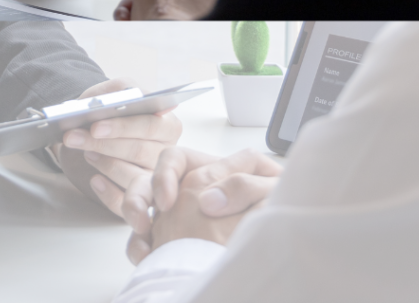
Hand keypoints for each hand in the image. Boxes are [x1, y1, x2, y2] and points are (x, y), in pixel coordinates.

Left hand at [54, 79, 182, 216]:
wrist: (88, 132)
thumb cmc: (104, 111)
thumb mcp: (110, 94)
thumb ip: (121, 89)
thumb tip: (136, 95)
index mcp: (167, 125)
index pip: (151, 125)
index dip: (122, 127)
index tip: (95, 127)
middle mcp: (166, 155)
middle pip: (140, 151)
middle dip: (104, 144)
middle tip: (73, 137)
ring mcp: (155, 180)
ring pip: (135, 179)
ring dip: (105, 165)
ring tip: (85, 153)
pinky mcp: (138, 200)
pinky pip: (125, 204)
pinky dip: (108, 193)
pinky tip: (94, 180)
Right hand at [122, 147, 281, 263]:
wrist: (283, 246)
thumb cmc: (277, 209)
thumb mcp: (268, 191)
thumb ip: (244, 186)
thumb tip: (210, 201)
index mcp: (203, 169)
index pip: (173, 160)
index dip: (165, 175)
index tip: (167, 202)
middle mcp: (185, 188)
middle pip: (148, 183)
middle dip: (137, 200)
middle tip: (141, 223)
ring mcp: (176, 213)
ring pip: (141, 210)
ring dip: (134, 225)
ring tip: (140, 248)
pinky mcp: (173, 238)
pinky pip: (146, 240)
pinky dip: (141, 249)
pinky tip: (144, 259)